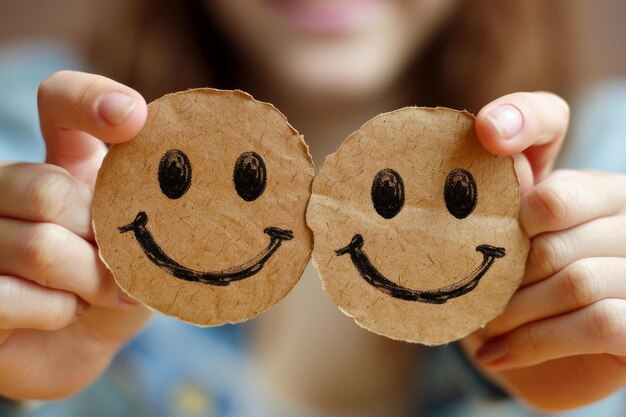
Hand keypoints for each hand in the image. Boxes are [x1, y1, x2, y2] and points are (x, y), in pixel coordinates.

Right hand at [0, 71, 151, 398]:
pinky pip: (7, 295)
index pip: (60, 100)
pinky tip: (64, 313)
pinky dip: (55, 312)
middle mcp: (11, 186)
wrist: (85, 341)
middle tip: (117, 266)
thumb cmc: (119, 282)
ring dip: (87, 283)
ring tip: (98, 293)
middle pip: (46, 189)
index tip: (132, 118)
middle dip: (98, 241)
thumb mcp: (146, 240)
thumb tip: (194, 180)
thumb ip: (152, 207)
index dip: (89, 99)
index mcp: (65, 161)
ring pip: (35, 246)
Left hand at [462, 92, 625, 410]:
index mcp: (585, 184)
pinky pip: (600, 323)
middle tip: (477, 291)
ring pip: (576, 276)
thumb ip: (491, 201)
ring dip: (513, 310)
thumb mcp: (493, 244)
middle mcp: (623, 210)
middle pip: (554, 208)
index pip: (548, 121)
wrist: (537, 357)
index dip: (519, 119)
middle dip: (502, 260)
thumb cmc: (512, 291)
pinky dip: (537, 342)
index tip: (486, 132)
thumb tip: (473, 147)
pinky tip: (496, 353)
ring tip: (485, 326)